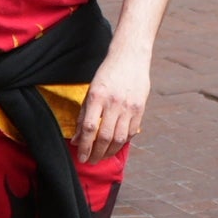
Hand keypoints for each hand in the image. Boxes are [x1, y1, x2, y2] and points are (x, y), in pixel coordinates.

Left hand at [74, 44, 150, 164]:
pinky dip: (124, 141)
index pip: (89, 128)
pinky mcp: (140, 107)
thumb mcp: (91, 91)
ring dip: (110, 151)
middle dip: (96, 153)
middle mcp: (113, 102)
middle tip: (91, 161)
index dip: (85, 146)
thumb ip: (84, 115)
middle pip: (104, 136)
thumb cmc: (108, 73)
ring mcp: (129, 106)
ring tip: (103, 156)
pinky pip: (132, 131)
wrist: (130, 56)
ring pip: (119, 138)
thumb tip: (77, 139)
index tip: (81, 157)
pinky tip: (117, 145)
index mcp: (97, 96)